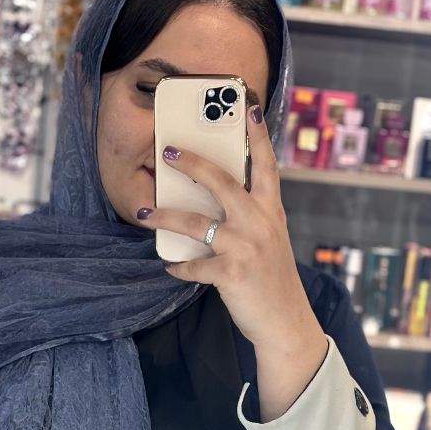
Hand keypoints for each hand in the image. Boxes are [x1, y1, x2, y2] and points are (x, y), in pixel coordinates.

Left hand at [139, 107, 328, 420]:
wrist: (285, 322)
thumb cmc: (273, 281)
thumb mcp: (271, 241)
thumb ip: (252, 218)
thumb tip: (217, 203)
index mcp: (272, 211)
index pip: (266, 166)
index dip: (258, 136)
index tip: (249, 107)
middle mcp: (261, 222)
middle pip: (222, 181)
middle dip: (192, 163)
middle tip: (167, 152)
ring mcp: (246, 247)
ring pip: (197, 222)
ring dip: (166, 216)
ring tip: (145, 213)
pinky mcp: (232, 273)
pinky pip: (195, 265)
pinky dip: (179, 267)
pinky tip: (170, 267)